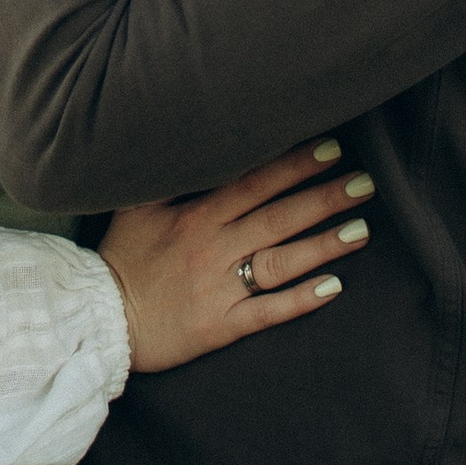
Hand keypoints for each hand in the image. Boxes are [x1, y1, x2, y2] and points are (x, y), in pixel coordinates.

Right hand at [101, 143, 372, 371]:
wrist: (100, 320)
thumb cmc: (122, 258)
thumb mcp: (135, 205)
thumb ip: (167, 174)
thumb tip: (191, 138)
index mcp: (195, 216)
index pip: (253, 182)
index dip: (293, 164)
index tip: (330, 147)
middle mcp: (213, 248)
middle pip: (278, 217)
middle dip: (323, 197)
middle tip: (365, 182)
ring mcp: (219, 288)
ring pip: (280, 262)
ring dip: (323, 245)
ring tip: (362, 229)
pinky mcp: (221, 326)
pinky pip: (267, 312)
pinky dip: (300, 300)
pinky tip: (334, 288)